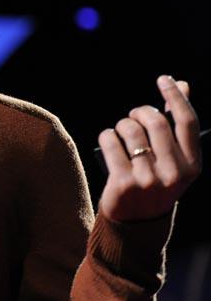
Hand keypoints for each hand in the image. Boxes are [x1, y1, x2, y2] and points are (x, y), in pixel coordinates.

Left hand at [97, 75, 201, 222]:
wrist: (136, 221)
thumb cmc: (155, 179)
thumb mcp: (173, 157)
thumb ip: (176, 124)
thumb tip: (183, 84)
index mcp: (192, 166)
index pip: (187, 122)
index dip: (175, 96)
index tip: (164, 79)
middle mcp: (174, 174)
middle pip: (154, 122)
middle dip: (140, 111)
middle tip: (134, 116)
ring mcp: (148, 180)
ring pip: (129, 130)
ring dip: (121, 125)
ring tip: (121, 133)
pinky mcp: (124, 183)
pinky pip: (110, 141)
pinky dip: (106, 135)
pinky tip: (109, 141)